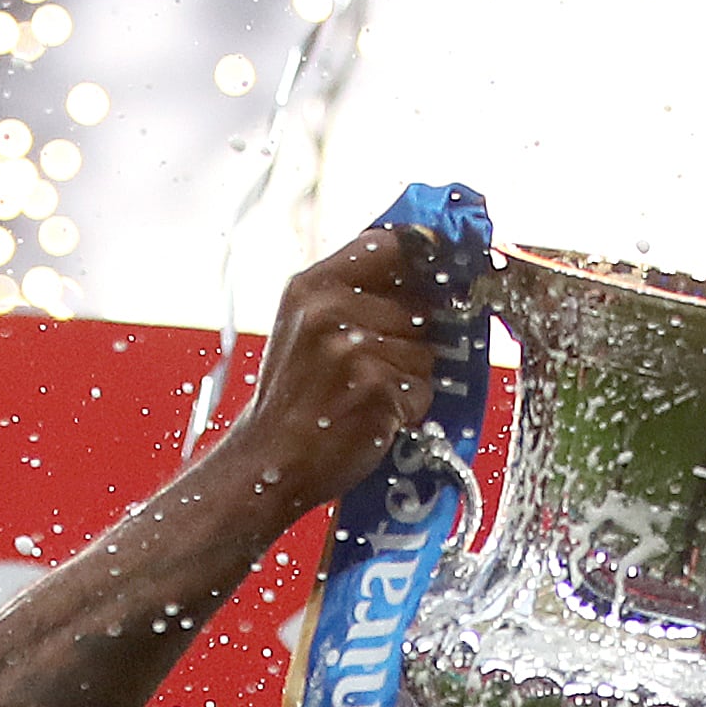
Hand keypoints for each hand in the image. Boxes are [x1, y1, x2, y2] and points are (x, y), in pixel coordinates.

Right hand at [216, 222, 455, 517]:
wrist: (267, 462)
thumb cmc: (293, 402)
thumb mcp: (304, 327)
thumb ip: (354, 295)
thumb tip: (423, 276)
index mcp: (312, 286)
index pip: (390, 244)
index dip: (424, 257)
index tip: (438, 274)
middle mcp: (330, 310)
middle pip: (419, 307)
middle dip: (411, 341)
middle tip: (369, 370)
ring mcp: (352, 349)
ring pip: (425, 352)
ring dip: (409, 380)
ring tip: (364, 397)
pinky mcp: (375, 388)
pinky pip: (422, 390)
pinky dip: (407, 411)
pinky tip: (371, 418)